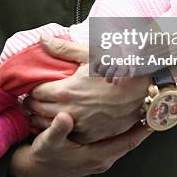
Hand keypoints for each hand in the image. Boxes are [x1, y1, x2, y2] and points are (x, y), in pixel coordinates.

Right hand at [10, 112, 152, 176]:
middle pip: (130, 140)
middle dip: (142, 124)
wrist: (34, 170)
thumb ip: (57, 130)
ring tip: (144, 106)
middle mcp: (102, 158)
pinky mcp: (95, 153)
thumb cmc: (43, 156)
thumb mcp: (47, 142)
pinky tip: (123, 115)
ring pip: (123, 139)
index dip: (143, 129)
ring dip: (133, 125)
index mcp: (96, 156)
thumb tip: (65, 116)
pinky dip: (122, 128)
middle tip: (154, 104)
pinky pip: (115, 139)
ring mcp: (100, 157)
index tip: (156, 114)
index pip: (127, 141)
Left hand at [26, 37, 150, 143]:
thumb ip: (63, 49)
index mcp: (65, 90)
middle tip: (33, 98)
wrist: (143, 90)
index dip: (32, 89)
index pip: (35, 93)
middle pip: (38, 110)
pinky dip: (60, 130)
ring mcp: (80, 126)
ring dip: (41, 118)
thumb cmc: (118, 69)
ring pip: (48, 126)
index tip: (34, 86)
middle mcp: (69, 111)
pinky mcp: (91, 136)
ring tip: (41, 111)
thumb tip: (42, 39)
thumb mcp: (90, 54)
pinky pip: (67, 136)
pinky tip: (61, 123)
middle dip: (33, 103)